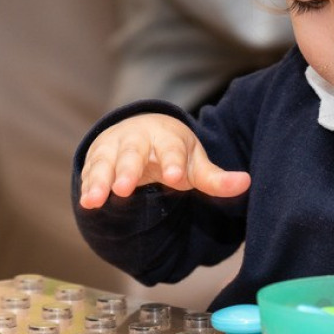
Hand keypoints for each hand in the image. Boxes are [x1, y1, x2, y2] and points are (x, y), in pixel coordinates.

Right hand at [78, 113, 250, 208]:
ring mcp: (114, 149)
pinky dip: (87, 186)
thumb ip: (216, 179)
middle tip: (125, 189)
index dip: (173, 164)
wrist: (141, 130)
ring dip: (100, 180)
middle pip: (133, 153)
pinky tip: (87, 203)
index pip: (172, 150)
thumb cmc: (173, 152)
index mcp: (167, 138)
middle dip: (128, 169)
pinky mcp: (95, 160)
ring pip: (106, 162)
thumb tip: (247, 184)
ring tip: (96, 199)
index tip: (176, 178)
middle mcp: (138, 140)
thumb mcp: (195, 163)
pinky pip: (89, 173)